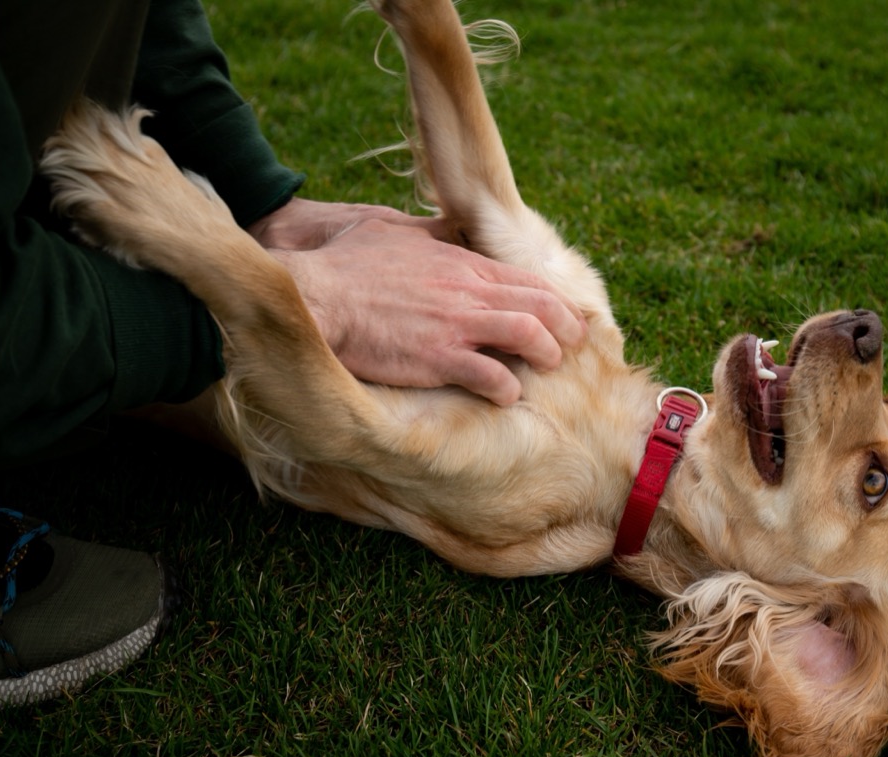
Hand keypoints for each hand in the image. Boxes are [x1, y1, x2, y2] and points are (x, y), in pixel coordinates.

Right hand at [249, 199, 586, 404]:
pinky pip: (492, 376)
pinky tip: (506, 396)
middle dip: (565, 327)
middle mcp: (468, 291)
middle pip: (539, 305)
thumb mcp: (394, 231)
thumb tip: (446, 228)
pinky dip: (507, 388)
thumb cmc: (346, 264)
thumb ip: (430, 233)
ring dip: (546, 355)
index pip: (527, 279)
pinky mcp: (439, 358)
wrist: (315, 295)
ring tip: (548, 368)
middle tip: (572, 347)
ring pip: (529, 335)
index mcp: (461, 261)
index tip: (565, 317)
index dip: (554, 299)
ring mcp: (456, 325)